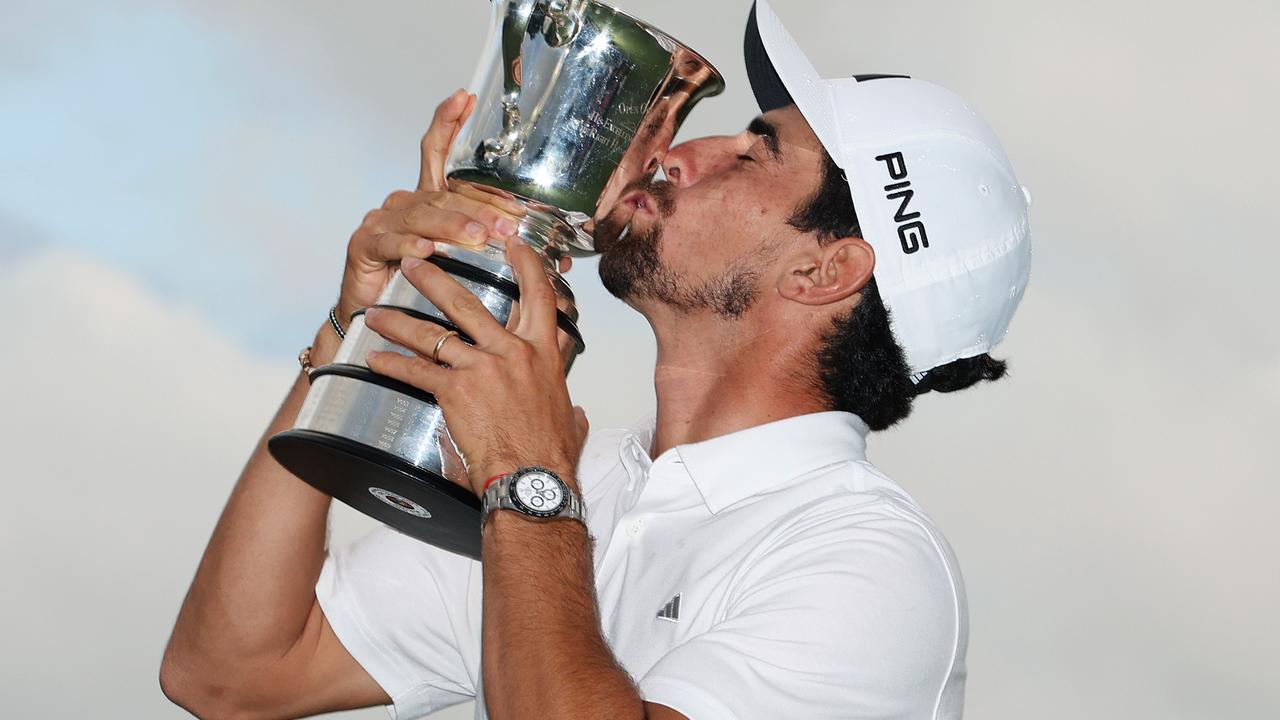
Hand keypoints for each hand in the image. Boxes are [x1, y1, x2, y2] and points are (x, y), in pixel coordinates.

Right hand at [334, 90, 530, 325]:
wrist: (377, 321)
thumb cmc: (424, 289)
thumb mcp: (468, 264)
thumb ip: (503, 254)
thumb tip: (560, 256)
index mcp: (429, 200)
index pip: (438, 153)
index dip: (449, 123)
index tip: (465, 98)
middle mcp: (404, 203)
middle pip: (443, 194)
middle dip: (479, 207)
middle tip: (507, 223)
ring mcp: (382, 221)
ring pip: (422, 217)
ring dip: (452, 227)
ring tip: (477, 238)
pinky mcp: (365, 245)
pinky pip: (390, 242)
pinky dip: (410, 246)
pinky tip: (427, 250)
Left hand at [362, 240, 587, 495]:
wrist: (532, 478)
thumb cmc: (550, 454)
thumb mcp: (568, 417)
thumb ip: (568, 405)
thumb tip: (574, 412)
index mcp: (543, 353)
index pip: (539, 295)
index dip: (526, 264)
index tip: (512, 244)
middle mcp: (511, 352)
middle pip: (468, 303)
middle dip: (436, 279)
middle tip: (417, 262)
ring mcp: (481, 368)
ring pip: (433, 334)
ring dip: (400, 321)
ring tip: (377, 312)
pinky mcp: (455, 391)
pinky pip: (416, 371)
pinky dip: (392, 364)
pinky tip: (375, 359)